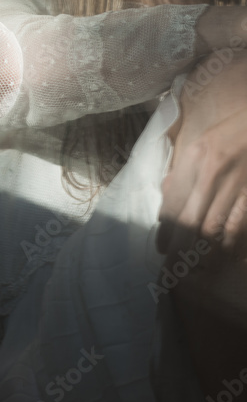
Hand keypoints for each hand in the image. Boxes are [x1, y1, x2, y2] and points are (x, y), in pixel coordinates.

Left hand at [158, 51, 246, 253]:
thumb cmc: (234, 130)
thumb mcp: (202, 141)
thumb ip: (183, 169)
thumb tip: (166, 195)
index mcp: (195, 157)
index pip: (173, 201)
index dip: (166, 229)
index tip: (162, 248)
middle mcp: (212, 171)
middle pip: (190, 219)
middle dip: (180, 249)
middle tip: (174, 270)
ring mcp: (237, 183)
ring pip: (215, 228)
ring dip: (205, 253)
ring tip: (198, 271)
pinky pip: (241, 224)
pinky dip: (234, 245)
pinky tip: (229, 258)